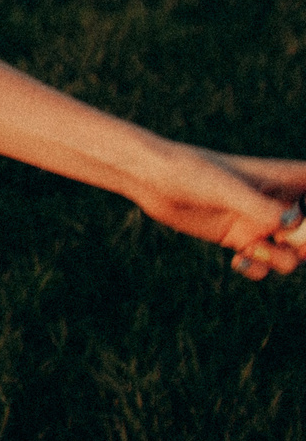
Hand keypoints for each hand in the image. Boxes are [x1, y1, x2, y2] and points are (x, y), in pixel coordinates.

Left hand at [129, 148, 305, 279]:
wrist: (150, 179)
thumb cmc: (189, 172)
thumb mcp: (227, 191)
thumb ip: (261, 209)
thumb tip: (294, 224)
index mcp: (282, 179)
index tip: (297, 222)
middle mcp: (276, 202)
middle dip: (305, 246)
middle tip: (283, 243)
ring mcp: (259, 222)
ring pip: (293, 253)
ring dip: (282, 260)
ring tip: (254, 251)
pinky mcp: (240, 239)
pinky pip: (264, 264)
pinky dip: (258, 268)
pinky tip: (238, 261)